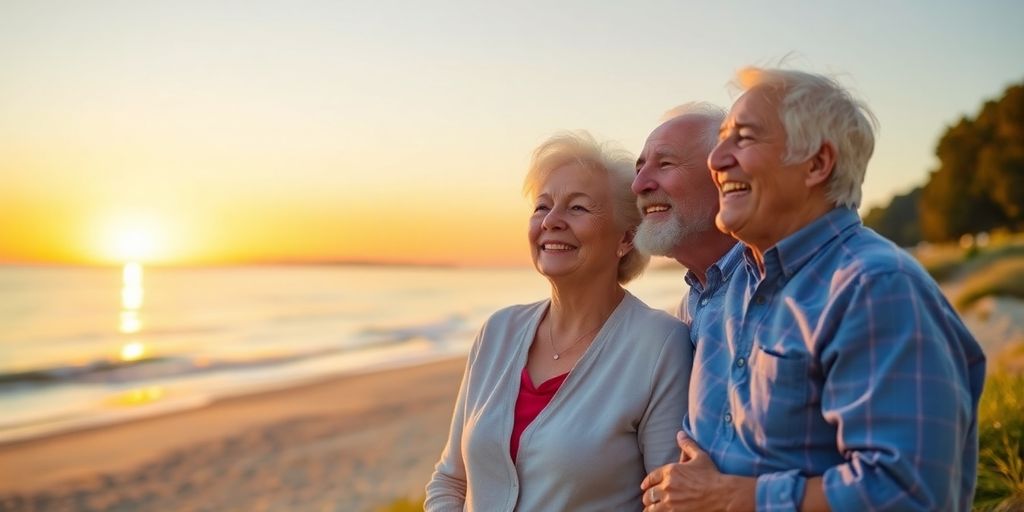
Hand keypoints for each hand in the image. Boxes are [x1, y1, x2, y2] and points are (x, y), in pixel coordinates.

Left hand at [640, 431, 754, 510]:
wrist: (723, 495)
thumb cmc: (712, 476)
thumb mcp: (701, 457)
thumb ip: (688, 445)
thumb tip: (680, 434)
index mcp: (670, 471)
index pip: (651, 478)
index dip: (647, 484)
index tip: (645, 487)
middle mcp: (667, 486)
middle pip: (648, 495)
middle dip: (649, 497)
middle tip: (651, 500)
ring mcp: (670, 502)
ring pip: (650, 507)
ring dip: (651, 508)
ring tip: (652, 509)